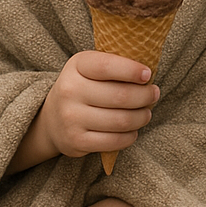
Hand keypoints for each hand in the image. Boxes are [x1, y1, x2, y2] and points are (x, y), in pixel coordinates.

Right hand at [7, 51, 158, 172]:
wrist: (52, 119)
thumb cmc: (83, 87)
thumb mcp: (91, 67)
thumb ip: (115, 65)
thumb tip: (148, 73)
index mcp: (76, 66)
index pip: (107, 66)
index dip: (132, 70)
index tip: (147, 75)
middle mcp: (70, 90)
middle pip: (121, 96)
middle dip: (145, 96)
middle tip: (154, 95)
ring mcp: (71, 118)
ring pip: (121, 120)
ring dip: (142, 117)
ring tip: (146, 113)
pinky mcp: (76, 141)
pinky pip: (114, 141)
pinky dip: (130, 136)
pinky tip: (133, 130)